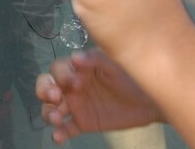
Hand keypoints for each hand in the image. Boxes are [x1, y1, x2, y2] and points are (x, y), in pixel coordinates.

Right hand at [36, 50, 159, 143]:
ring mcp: (77, 105)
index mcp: (79, 69)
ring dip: (48, 113)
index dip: (60, 75)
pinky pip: (66, 129)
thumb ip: (95, 60)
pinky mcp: (83, 123)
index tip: (75, 83)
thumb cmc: (132, 75)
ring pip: (52, 109)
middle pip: (47, 86)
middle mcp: (73, 86)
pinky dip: (58, 134)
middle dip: (44, 90)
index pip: (58, 68)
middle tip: (55, 98)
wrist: (149, 100)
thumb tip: (74, 57)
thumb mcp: (114, 64)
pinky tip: (58, 137)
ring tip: (57, 119)